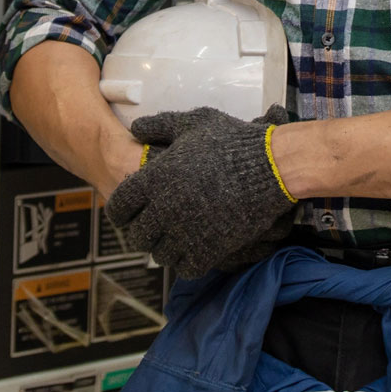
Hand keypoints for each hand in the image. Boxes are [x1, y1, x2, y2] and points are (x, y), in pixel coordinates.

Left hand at [104, 105, 297, 278]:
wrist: (270, 167)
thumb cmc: (231, 141)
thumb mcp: (194, 123)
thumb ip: (160, 125)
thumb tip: (135, 129)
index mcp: (156, 178)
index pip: (119, 207)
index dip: (121, 210)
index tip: (130, 210)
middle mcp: (165, 209)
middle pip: (137, 236)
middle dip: (143, 230)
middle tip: (155, 224)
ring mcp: (186, 233)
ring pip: (160, 255)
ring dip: (165, 246)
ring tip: (176, 235)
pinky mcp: (208, 250)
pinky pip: (185, 268)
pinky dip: (186, 260)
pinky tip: (194, 246)